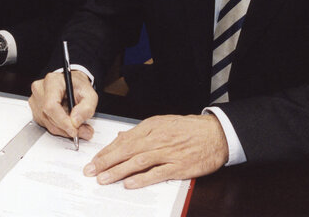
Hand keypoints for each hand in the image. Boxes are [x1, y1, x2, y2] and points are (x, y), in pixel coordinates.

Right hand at [29, 70, 96, 141]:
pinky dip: (59, 128)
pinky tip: (67, 122)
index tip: (74, 130)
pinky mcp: (35, 110)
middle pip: (49, 117)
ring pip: (48, 124)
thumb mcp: (90, 94)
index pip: (51, 105)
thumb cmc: (78, 86)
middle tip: (83, 130)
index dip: (62, 121)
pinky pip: (46, 125)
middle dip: (67, 128)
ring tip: (78, 126)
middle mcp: (40, 89)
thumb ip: (86, 108)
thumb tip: (75, 122)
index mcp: (52, 81)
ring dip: (64, 129)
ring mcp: (35, 100)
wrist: (73, 84)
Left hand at [84, 114, 228, 188]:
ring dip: (119, 170)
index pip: (124, 140)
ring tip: (104, 179)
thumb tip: (122, 138)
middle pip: (127, 150)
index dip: (107, 151)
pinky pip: (157, 173)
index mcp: (152, 127)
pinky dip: (143, 178)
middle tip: (92, 171)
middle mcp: (157, 139)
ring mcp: (168, 153)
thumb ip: (141, 132)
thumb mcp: (162, 123)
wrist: (216, 134)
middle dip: (107, 161)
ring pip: (138, 161)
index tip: (94, 160)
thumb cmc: (190, 129)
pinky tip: (130, 184)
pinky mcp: (179, 166)